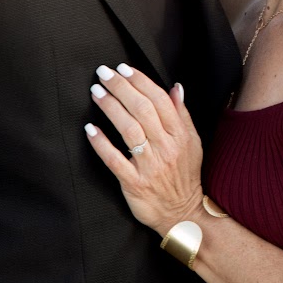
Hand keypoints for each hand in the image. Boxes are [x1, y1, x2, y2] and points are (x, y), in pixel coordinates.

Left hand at [83, 64, 202, 232]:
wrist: (182, 214)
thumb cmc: (185, 176)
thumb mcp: (192, 143)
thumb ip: (182, 115)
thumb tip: (175, 87)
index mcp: (180, 135)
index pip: (160, 100)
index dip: (140, 81)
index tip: (123, 69)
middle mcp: (166, 148)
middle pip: (142, 110)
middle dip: (121, 88)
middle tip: (103, 73)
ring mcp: (150, 166)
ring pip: (129, 130)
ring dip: (111, 108)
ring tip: (96, 92)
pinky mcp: (134, 183)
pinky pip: (115, 160)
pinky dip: (101, 144)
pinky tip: (89, 129)